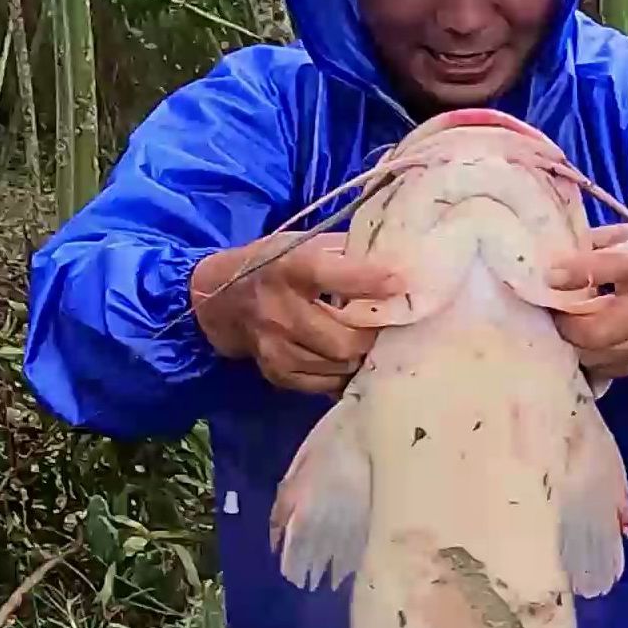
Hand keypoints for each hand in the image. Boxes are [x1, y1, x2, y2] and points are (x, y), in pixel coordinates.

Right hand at [191, 232, 399, 395]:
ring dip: (360, 356)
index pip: (334, 276)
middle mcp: (280, 310)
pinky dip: (343, 373)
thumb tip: (397, 259)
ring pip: (338, 365)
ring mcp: (276, 347)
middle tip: (388, 327)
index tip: (404, 282)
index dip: (372, 281)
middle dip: (373, 336)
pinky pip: (324, 383)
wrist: (224, 300)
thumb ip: (344, 251)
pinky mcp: (277, 373)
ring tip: (369, 342)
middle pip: (343, 339)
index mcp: (289, 268)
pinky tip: (347, 358)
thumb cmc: (274, 264)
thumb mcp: (301, 243)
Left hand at [547, 225, 627, 383]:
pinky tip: (581, 343)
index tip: (549, 277)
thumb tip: (544, 263)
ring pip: (601, 353)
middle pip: (600, 327)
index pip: (610, 267)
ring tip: (562, 329)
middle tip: (550, 315)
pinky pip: (610, 367)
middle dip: (567, 324)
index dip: (576, 274)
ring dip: (574, 344)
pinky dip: (589, 358)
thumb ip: (586, 246)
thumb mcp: (619, 236)